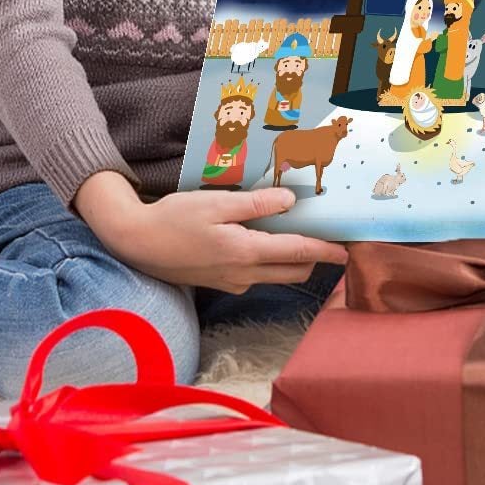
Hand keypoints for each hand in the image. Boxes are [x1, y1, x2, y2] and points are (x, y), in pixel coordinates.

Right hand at [75, 171, 346, 293]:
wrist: (135, 243)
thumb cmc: (174, 219)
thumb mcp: (216, 204)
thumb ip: (256, 204)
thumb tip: (291, 202)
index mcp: (246, 253)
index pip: (298, 253)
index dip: (326, 251)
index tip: (349, 250)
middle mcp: (244, 274)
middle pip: (293, 270)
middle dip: (316, 258)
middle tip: (329, 238)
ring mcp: (232, 282)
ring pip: (277, 275)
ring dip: (293, 260)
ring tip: (300, 234)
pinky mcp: (221, 282)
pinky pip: (258, 275)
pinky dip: (271, 261)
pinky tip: (266, 240)